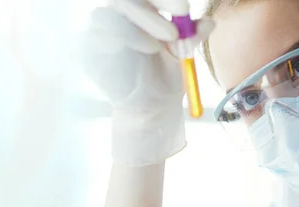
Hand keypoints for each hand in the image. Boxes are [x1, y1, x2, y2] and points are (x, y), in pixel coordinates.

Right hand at [81, 0, 214, 165]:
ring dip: (132, 30)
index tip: (184, 9)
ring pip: (104, 16)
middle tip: (173, 34)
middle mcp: (117, 15)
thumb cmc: (166, 73)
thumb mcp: (183, 54)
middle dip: (149, 14)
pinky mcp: (88, 52)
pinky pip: (93, 41)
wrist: (152, 106)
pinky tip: (132, 59)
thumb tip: (210, 23)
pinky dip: (113, 46)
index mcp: (142, 9)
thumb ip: (193, 36)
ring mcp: (99, 32)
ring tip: (155, 48)